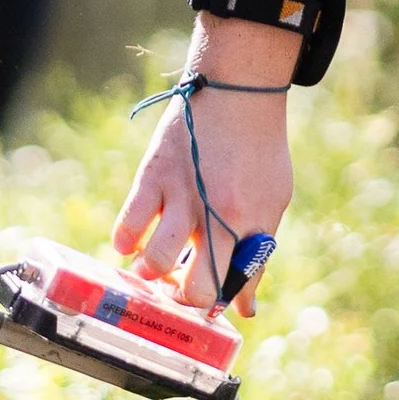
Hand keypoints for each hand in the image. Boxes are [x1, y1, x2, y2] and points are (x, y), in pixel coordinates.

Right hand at [112, 70, 294, 305]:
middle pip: (195, 288)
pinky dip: (125, 242)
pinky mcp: (153, 176)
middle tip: (176, 291)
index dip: (219, 306)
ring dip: (149, 274)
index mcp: (252, 223)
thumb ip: (258, 252)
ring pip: (156, 261)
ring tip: (150, 268)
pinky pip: (128, 225)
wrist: (238, 91)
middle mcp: (217, 215)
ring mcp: (182, 196)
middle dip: (182, 300)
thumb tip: (245, 308)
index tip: (208, 306)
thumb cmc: (259, 148)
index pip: (234, 287)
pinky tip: (130, 242)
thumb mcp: (273, 200)